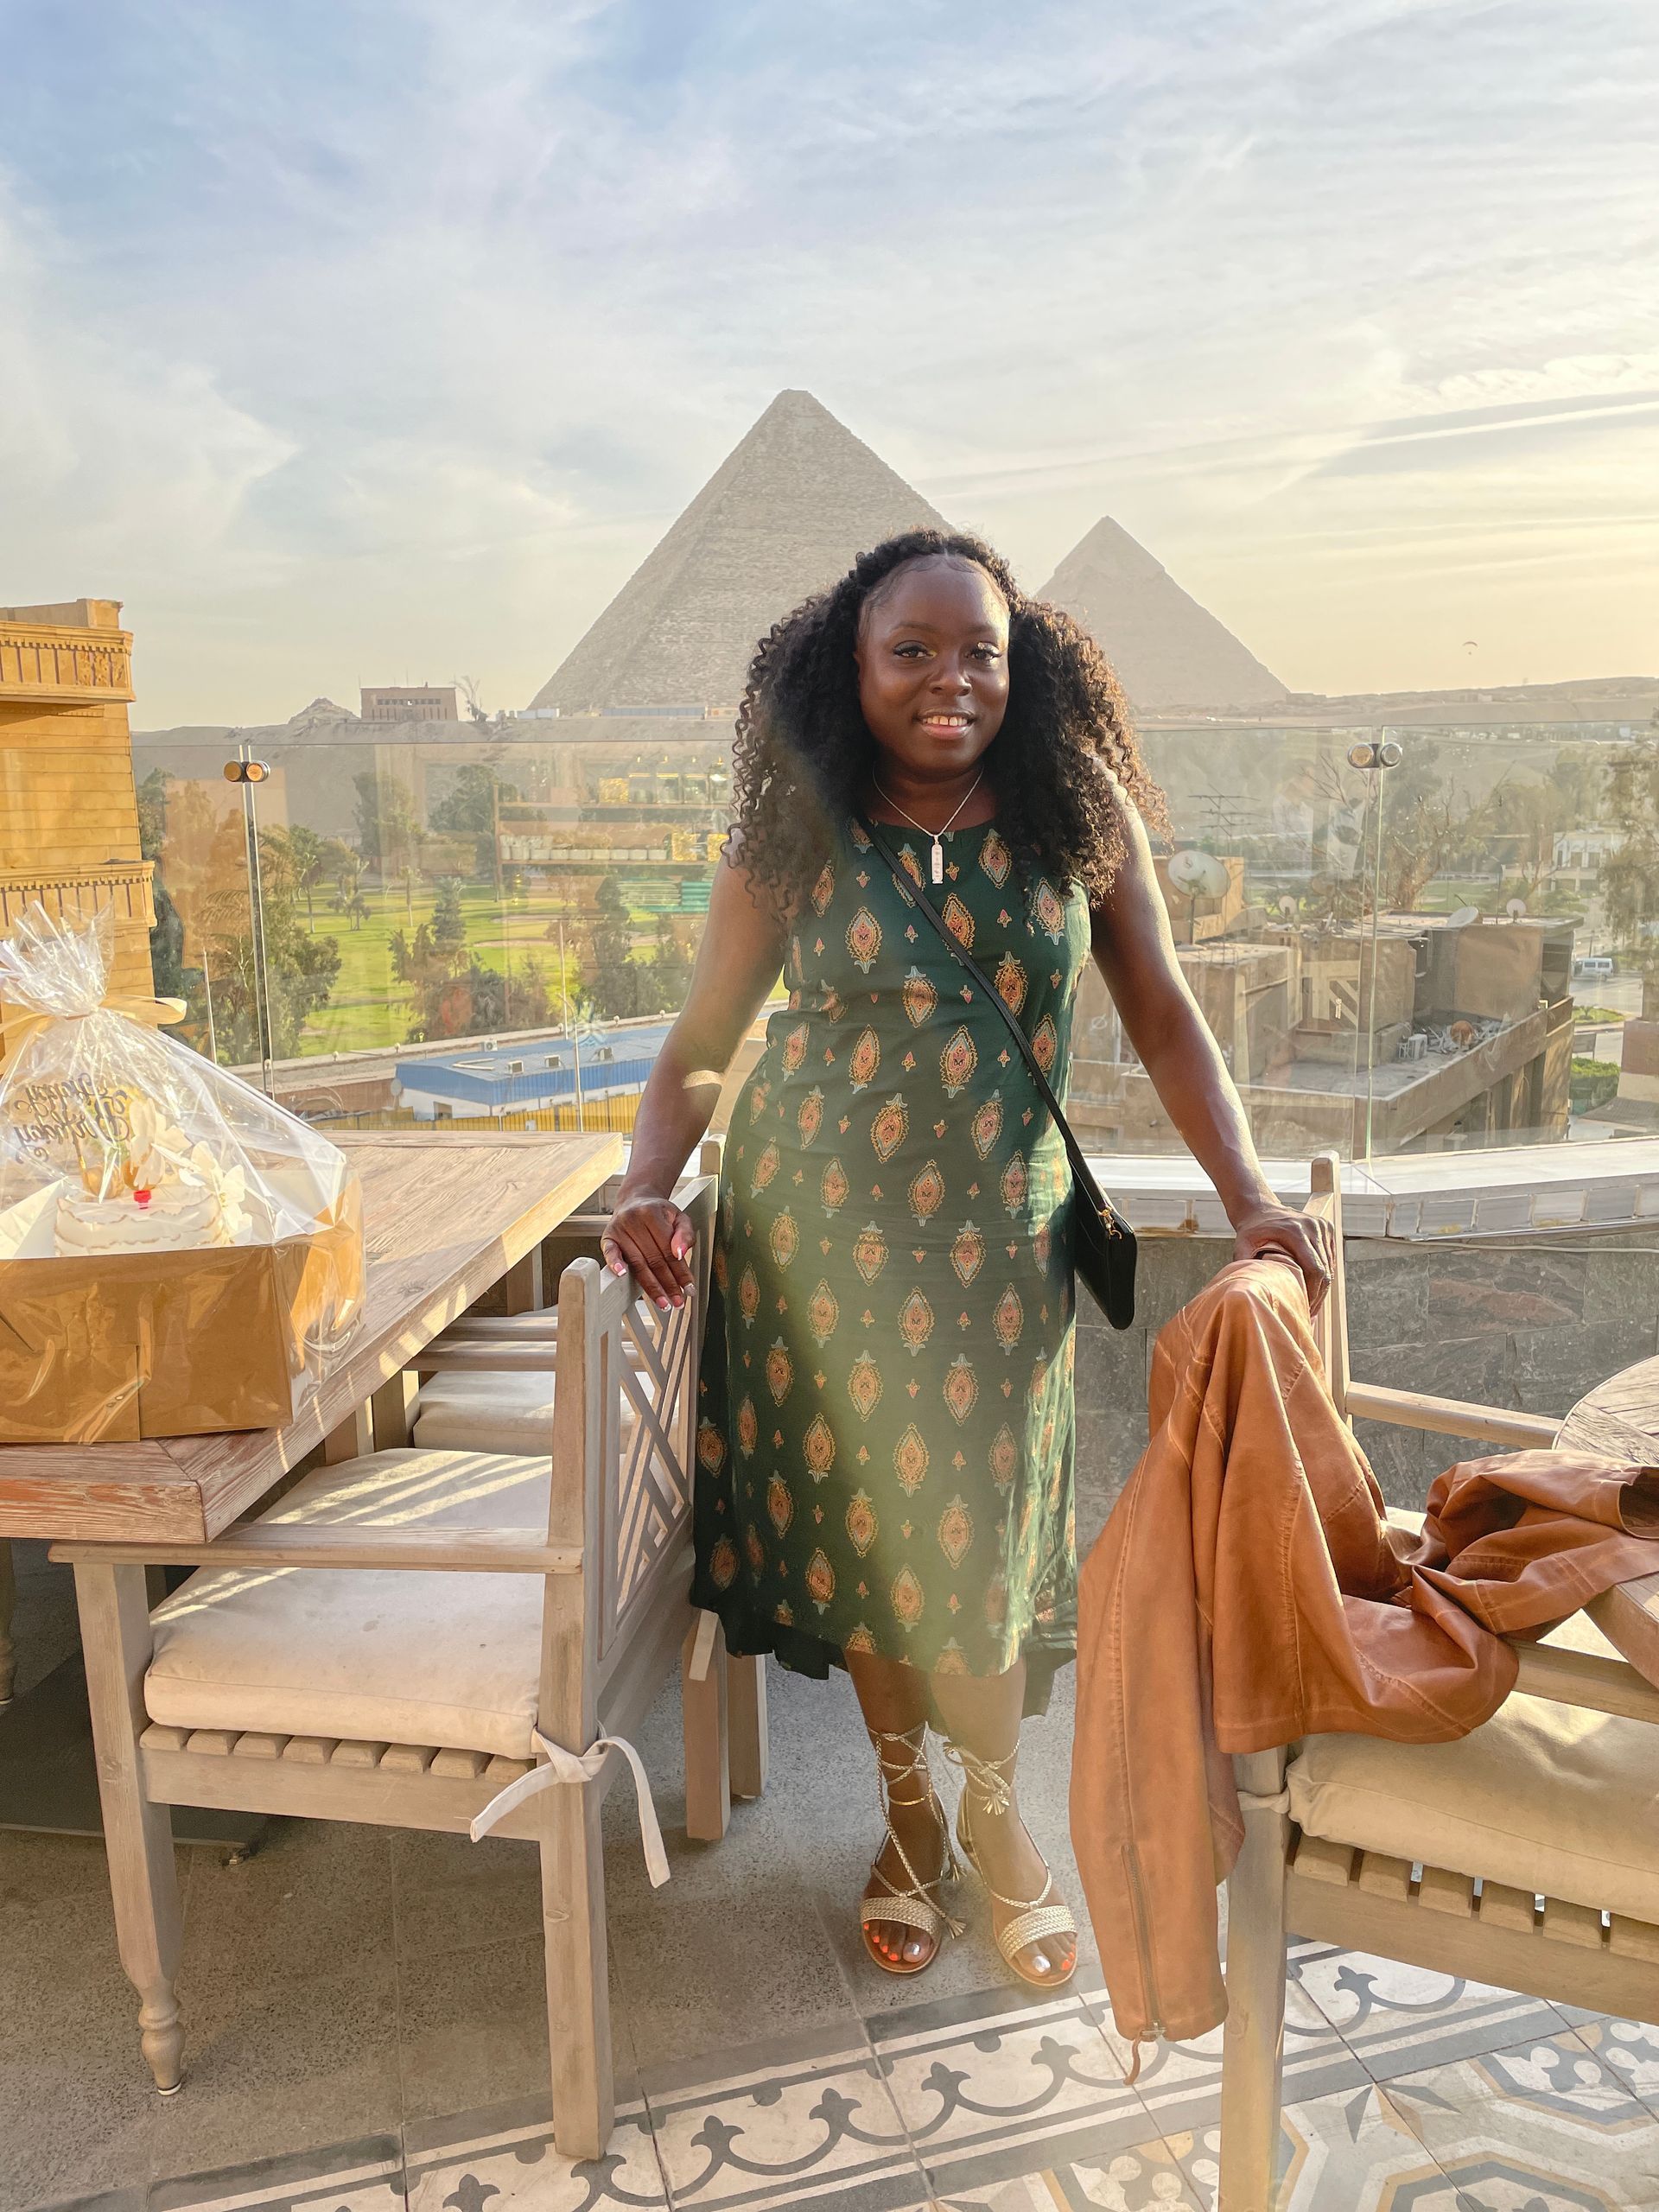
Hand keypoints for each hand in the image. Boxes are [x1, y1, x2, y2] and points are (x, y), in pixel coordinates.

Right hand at [601, 1193, 695, 1309]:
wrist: (635, 1201)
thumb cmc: (658, 1213)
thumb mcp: (679, 1218)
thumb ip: (685, 1234)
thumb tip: (680, 1253)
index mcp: (652, 1213)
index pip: (669, 1250)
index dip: (680, 1272)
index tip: (688, 1288)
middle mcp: (633, 1219)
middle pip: (654, 1259)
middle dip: (668, 1284)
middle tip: (677, 1301)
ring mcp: (619, 1228)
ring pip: (637, 1263)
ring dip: (651, 1286)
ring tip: (663, 1302)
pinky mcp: (607, 1237)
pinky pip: (610, 1253)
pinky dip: (615, 1264)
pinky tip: (621, 1275)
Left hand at [1231, 1201, 1333, 1312]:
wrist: (1261, 1208)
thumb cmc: (1251, 1231)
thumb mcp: (1242, 1244)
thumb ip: (1244, 1263)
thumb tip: (1249, 1286)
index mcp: (1295, 1231)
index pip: (1314, 1268)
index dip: (1312, 1292)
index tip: (1304, 1307)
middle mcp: (1313, 1226)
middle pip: (1325, 1270)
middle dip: (1318, 1294)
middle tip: (1309, 1312)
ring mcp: (1322, 1225)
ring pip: (1330, 1265)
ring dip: (1323, 1286)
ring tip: (1312, 1304)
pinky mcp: (1327, 1227)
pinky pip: (1331, 1257)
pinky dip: (1325, 1274)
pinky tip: (1316, 1288)